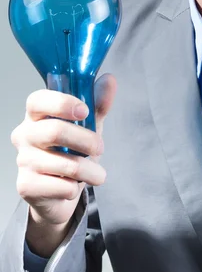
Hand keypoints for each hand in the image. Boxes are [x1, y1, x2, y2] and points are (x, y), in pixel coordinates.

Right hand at [10, 73, 116, 227]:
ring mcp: (23, 161)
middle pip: (55, 132)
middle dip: (87, 141)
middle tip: (100, 148)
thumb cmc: (72, 151)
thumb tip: (109, 80)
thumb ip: (98, 103)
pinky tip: (74, 185)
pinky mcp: (26, 186)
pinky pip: (63, 186)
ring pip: (65, 164)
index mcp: (36, 114)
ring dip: (90, 171)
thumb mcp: (88, 125)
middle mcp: (24, 135)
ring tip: (97, 174)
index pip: (37, 100)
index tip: (84, 111)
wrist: (60, 192)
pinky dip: (77, 187)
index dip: (61, 103)